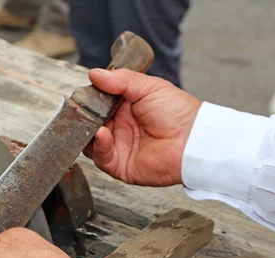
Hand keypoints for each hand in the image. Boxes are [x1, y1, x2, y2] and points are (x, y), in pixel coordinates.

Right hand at [84, 68, 202, 185]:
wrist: (193, 140)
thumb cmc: (178, 113)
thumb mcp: (149, 87)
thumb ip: (120, 80)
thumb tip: (94, 73)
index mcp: (126, 109)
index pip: (99, 105)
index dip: (90, 101)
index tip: (83, 95)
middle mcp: (120, 129)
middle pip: (90, 125)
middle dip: (84, 118)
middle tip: (81, 110)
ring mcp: (119, 148)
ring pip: (90, 143)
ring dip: (88, 133)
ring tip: (92, 123)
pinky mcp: (120, 166)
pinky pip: (101, 158)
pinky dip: (98, 146)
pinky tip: (103, 134)